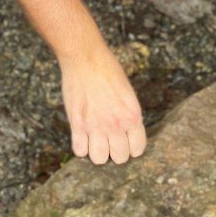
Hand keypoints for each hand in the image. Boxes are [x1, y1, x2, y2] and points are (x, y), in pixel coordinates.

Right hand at [60, 51, 146, 165]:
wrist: (85, 58)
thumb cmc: (107, 69)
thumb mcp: (127, 92)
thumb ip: (128, 114)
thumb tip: (127, 131)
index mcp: (132, 115)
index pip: (138, 149)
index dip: (132, 147)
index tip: (126, 142)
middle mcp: (116, 124)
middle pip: (120, 158)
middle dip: (116, 151)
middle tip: (110, 140)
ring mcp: (96, 126)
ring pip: (99, 159)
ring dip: (98, 152)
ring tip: (95, 140)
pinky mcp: (77, 124)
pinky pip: (79, 151)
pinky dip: (81, 146)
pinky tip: (82, 135)